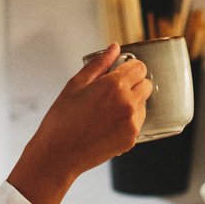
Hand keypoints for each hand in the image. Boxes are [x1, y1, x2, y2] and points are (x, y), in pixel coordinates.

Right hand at [7, 45, 149, 203]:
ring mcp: (131, 123)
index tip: (121, 73)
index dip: (130, 68)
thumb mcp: (76, 84)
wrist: (58, 155)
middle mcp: (127, 103)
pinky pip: (137, 123)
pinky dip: (128, 121)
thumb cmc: (62, 120)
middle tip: (114, 92)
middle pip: (146, 85)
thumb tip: (114, 48)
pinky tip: (108, 125)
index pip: (139, 67)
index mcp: (114, 85)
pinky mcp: (131, 139)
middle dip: (134, 84)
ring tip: (108, 111)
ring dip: (132, 103)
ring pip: (143, 105)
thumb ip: (98, 64)